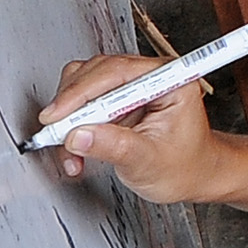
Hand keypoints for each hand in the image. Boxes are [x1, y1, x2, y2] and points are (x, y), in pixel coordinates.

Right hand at [41, 54, 222, 203]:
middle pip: (95, 74)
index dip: (81, 93)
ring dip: (69, 118)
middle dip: (70, 107)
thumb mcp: (149, 162)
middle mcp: (150, 75)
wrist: (193, 175)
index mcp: (170, 79)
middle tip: (54, 135)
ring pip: (84, 86)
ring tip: (69, 150)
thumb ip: (114, 147)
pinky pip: (84, 103)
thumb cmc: (185, 166)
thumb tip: (78, 136)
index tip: (58, 116)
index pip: (117, 72)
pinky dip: (73, 125)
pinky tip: (74, 149)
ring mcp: (132, 86)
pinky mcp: (118, 100)